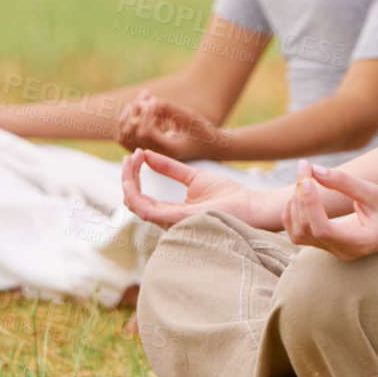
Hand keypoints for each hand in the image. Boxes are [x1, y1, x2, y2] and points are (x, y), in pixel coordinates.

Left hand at [115, 89, 227, 159]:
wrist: (207, 145)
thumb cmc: (201, 130)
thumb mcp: (188, 116)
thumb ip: (167, 108)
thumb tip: (145, 103)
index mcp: (168, 150)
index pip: (145, 131)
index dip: (147, 113)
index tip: (157, 101)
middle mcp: (155, 155)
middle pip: (131, 132)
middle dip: (137, 110)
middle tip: (151, 98)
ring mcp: (147, 154)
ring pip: (123, 134)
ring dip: (130, 113)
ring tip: (145, 98)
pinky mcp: (143, 148)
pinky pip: (124, 136)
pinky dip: (128, 119)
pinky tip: (142, 106)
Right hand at [120, 148, 283, 231]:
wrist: (250, 206)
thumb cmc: (229, 196)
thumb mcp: (194, 177)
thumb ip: (170, 168)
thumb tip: (148, 156)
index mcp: (171, 212)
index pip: (142, 197)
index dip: (134, 176)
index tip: (136, 154)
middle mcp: (167, 220)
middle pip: (134, 201)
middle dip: (127, 177)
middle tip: (129, 155)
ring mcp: (171, 222)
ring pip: (135, 205)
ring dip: (128, 182)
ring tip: (130, 160)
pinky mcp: (177, 220)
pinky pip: (146, 209)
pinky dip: (135, 192)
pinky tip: (134, 174)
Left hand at [283, 159, 377, 260]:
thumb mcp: (375, 192)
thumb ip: (344, 182)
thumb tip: (314, 170)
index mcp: (360, 243)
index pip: (323, 229)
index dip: (310, 204)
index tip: (308, 177)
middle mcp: (344, 252)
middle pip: (308, 229)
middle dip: (301, 197)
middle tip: (305, 167)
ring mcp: (336, 251)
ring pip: (300, 234)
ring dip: (295, 206)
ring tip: (304, 179)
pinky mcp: (330, 244)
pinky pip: (302, 234)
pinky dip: (295, 214)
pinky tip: (300, 194)